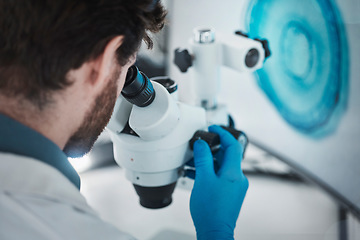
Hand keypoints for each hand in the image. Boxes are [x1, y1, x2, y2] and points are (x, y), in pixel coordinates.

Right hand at [189, 125, 248, 239]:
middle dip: (212, 148)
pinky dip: (209, 172)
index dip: (223, 133)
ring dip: (208, 161)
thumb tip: (202, 143)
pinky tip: (196, 174)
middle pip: (227, 155)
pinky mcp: (229, 193)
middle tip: (200, 144)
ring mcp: (234, 186)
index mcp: (234, 173)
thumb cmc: (210, 210)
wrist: (214, 231)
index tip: (213, 128)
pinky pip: (220, 176)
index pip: (233, 145)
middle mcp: (238, 178)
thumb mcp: (203, 179)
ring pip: (222, 166)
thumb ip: (203, 158)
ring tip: (193, 161)